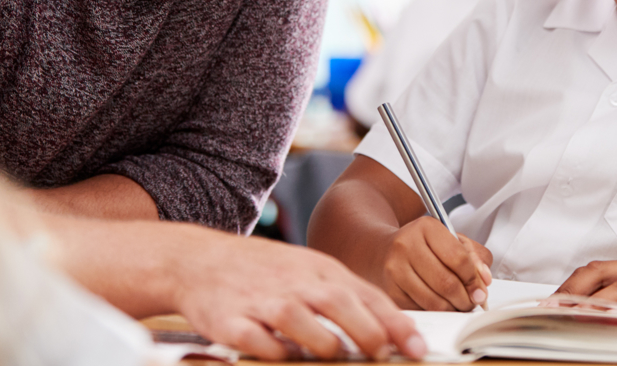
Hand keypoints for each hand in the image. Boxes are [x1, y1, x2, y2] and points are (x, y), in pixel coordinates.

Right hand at [172, 230, 425, 360]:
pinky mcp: (231, 320)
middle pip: (337, 302)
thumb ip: (346, 298)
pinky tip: (284, 356)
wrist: (200, 260)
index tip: (416, 345)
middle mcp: (295, 282)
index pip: (365, 294)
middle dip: (366, 330)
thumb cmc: (264, 271)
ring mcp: (262, 300)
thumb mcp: (310, 271)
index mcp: (319, 270)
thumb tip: (390, 329)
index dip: (394, 322)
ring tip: (335, 355)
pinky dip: (273, 351)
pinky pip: (256, 339)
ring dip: (322, 342)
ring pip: (298, 320)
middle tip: (383, 353)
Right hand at [381, 216, 492, 310]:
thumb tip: (484, 280)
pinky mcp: (389, 291)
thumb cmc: (421, 246)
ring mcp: (395, 269)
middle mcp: (406, 245)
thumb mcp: (450, 239)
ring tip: (457, 304)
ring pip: (434, 301)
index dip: (474, 278)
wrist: (382, 251)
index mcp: (426, 227)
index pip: (459, 258)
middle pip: (447, 283)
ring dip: (452, 308)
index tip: (480, 288)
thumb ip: (474, 256)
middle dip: (466, 298)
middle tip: (472, 301)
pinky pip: (421, 310)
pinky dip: (435, 312)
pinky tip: (438, 304)